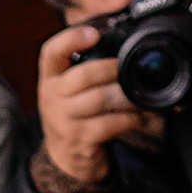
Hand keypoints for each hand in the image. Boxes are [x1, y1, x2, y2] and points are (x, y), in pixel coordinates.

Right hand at [33, 21, 156, 192]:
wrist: (65, 158)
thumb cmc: (74, 115)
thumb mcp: (69, 89)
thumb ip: (84, 67)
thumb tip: (120, 39)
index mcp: (50, 78)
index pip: (51, 52)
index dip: (71, 39)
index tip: (94, 34)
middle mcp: (51, 97)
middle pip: (84, 75)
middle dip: (114, 70)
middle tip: (130, 69)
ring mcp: (63, 120)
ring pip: (101, 99)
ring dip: (128, 96)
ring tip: (141, 96)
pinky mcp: (79, 139)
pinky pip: (110, 123)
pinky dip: (131, 118)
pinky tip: (140, 117)